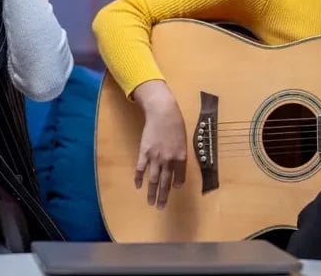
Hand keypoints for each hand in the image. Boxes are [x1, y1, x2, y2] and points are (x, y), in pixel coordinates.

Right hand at [131, 80, 186, 208]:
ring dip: (152, 193)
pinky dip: (139, 178)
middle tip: (161, 208)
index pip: (179, 177)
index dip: (176, 184)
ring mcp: (155, 157)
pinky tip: (138, 186)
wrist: (162, 113)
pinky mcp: (144, 153)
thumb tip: (177, 165)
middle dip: (163, 197)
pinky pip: (141, 169)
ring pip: (153, 179)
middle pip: (166, 183)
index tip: (173, 190)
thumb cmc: (175, 124)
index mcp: (181, 157)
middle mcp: (168, 160)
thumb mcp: (183, 140)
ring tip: (151, 203)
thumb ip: (180, 154)